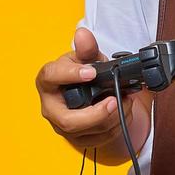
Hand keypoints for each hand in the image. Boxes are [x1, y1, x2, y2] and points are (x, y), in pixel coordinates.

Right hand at [35, 26, 150, 154]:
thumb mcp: (85, 58)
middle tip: (115, 100)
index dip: (70, 75)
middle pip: (68, 120)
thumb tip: (83, 35)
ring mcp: (63, 126)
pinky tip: (123, 112)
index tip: (91, 72)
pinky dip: (116, 126)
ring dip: (112, 118)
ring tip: (126, 101)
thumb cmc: (82, 73)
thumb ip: (86, 49)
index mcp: (48, 81)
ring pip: (87, 132)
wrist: (88, 91)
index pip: (51, 77)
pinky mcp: (78, 139)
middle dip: (96, 114)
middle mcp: (51, 107)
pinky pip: (98, 139)